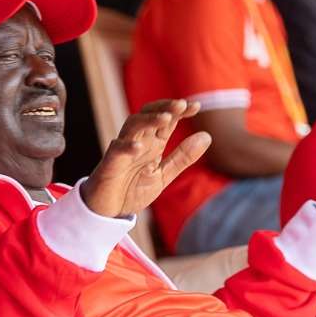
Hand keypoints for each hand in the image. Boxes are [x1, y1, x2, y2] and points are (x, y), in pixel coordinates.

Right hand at [81, 99, 210, 218]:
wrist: (108, 211)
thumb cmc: (132, 189)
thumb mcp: (164, 175)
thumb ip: (183, 157)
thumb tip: (207, 136)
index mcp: (152, 143)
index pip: (166, 120)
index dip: (180, 110)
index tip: (196, 106)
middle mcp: (138, 141)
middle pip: (149, 114)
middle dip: (164, 107)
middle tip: (181, 104)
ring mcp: (123, 150)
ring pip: (132, 126)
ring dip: (148, 120)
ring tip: (165, 119)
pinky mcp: (110, 164)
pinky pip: (117, 151)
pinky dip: (127, 147)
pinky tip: (139, 148)